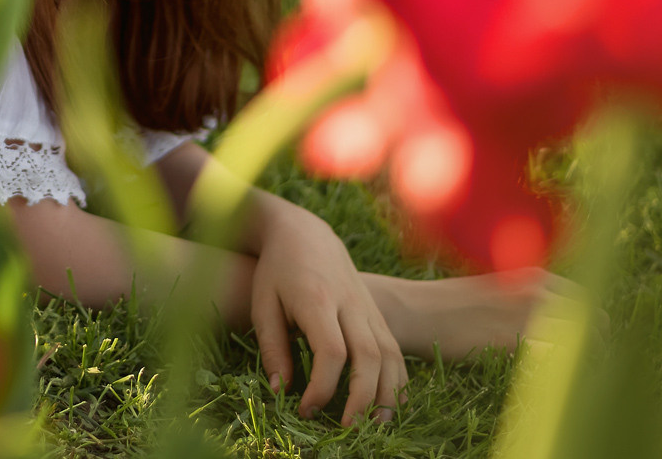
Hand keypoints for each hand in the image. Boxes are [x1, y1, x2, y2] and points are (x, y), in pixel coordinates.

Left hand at [250, 201, 405, 425]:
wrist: (305, 233)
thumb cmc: (277, 271)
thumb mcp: (263, 305)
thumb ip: (272, 348)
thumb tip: (282, 391)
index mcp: (318, 300)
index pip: (331, 352)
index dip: (323, 387)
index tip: (306, 409)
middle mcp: (350, 304)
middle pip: (369, 356)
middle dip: (362, 397)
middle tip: (346, 428)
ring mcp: (368, 307)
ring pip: (390, 353)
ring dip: (387, 393)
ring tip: (376, 425)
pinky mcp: (377, 312)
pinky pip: (396, 348)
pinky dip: (399, 378)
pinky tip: (391, 403)